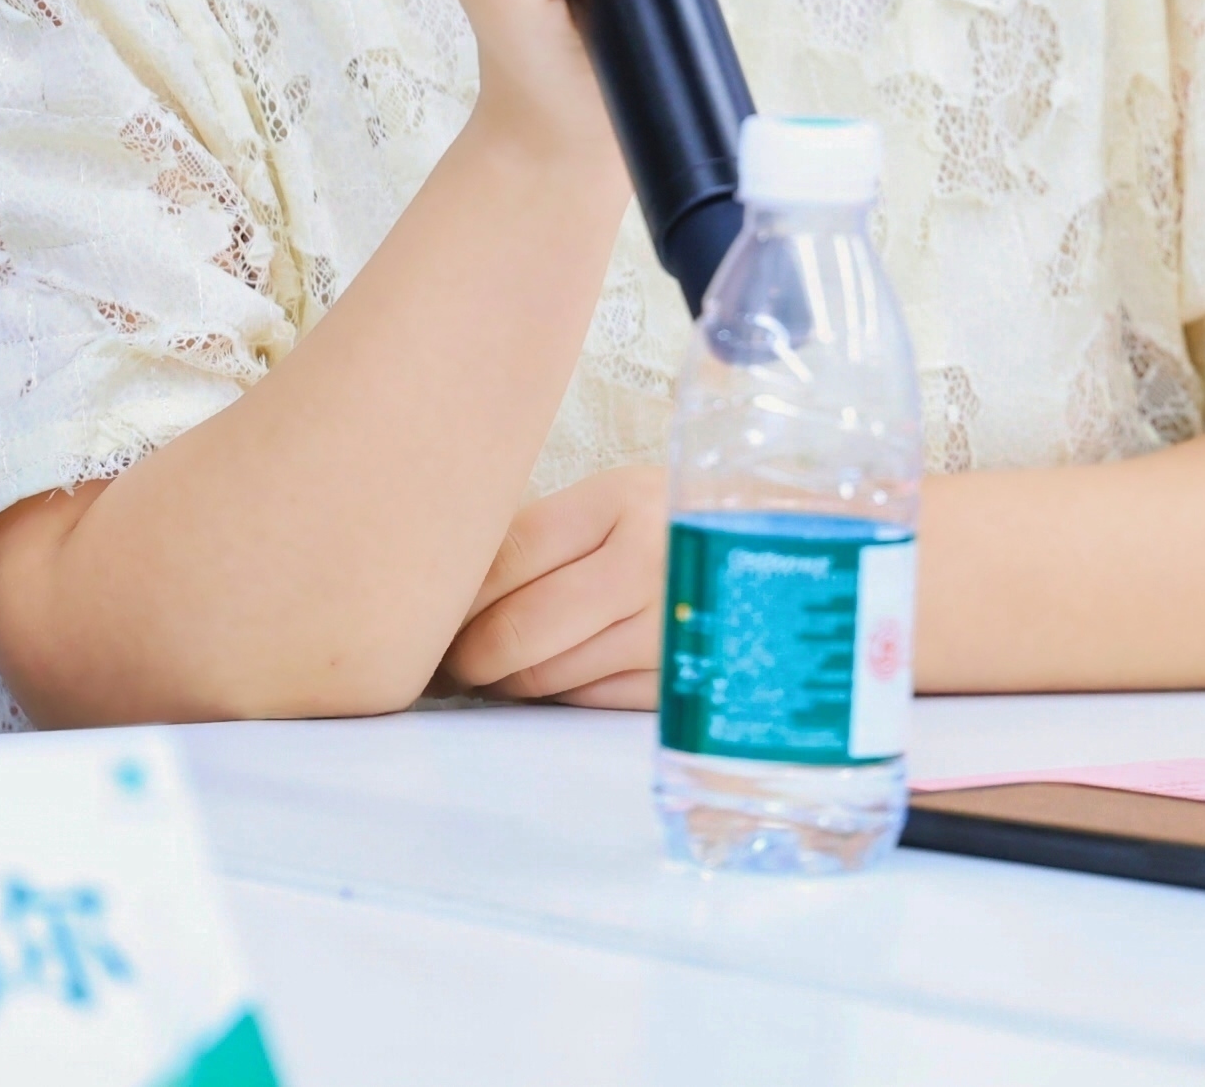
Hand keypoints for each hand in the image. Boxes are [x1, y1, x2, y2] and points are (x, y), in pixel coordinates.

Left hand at [441, 467, 665, 707]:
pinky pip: (586, 701)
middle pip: (518, 628)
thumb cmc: (666, 526)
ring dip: (504, 681)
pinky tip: (550, 678)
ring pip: (545, 677)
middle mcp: (649, 564)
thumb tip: (442, 594)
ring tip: (491, 668)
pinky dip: (555, 696)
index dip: (452, 596)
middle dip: (467, 654)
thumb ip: (538, 539)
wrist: (778, 557)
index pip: (504, 557)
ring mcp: (669, 631)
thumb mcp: (610, 503)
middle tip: (448, 657)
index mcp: (620, 502)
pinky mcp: (680, 684)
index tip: (426, 612)